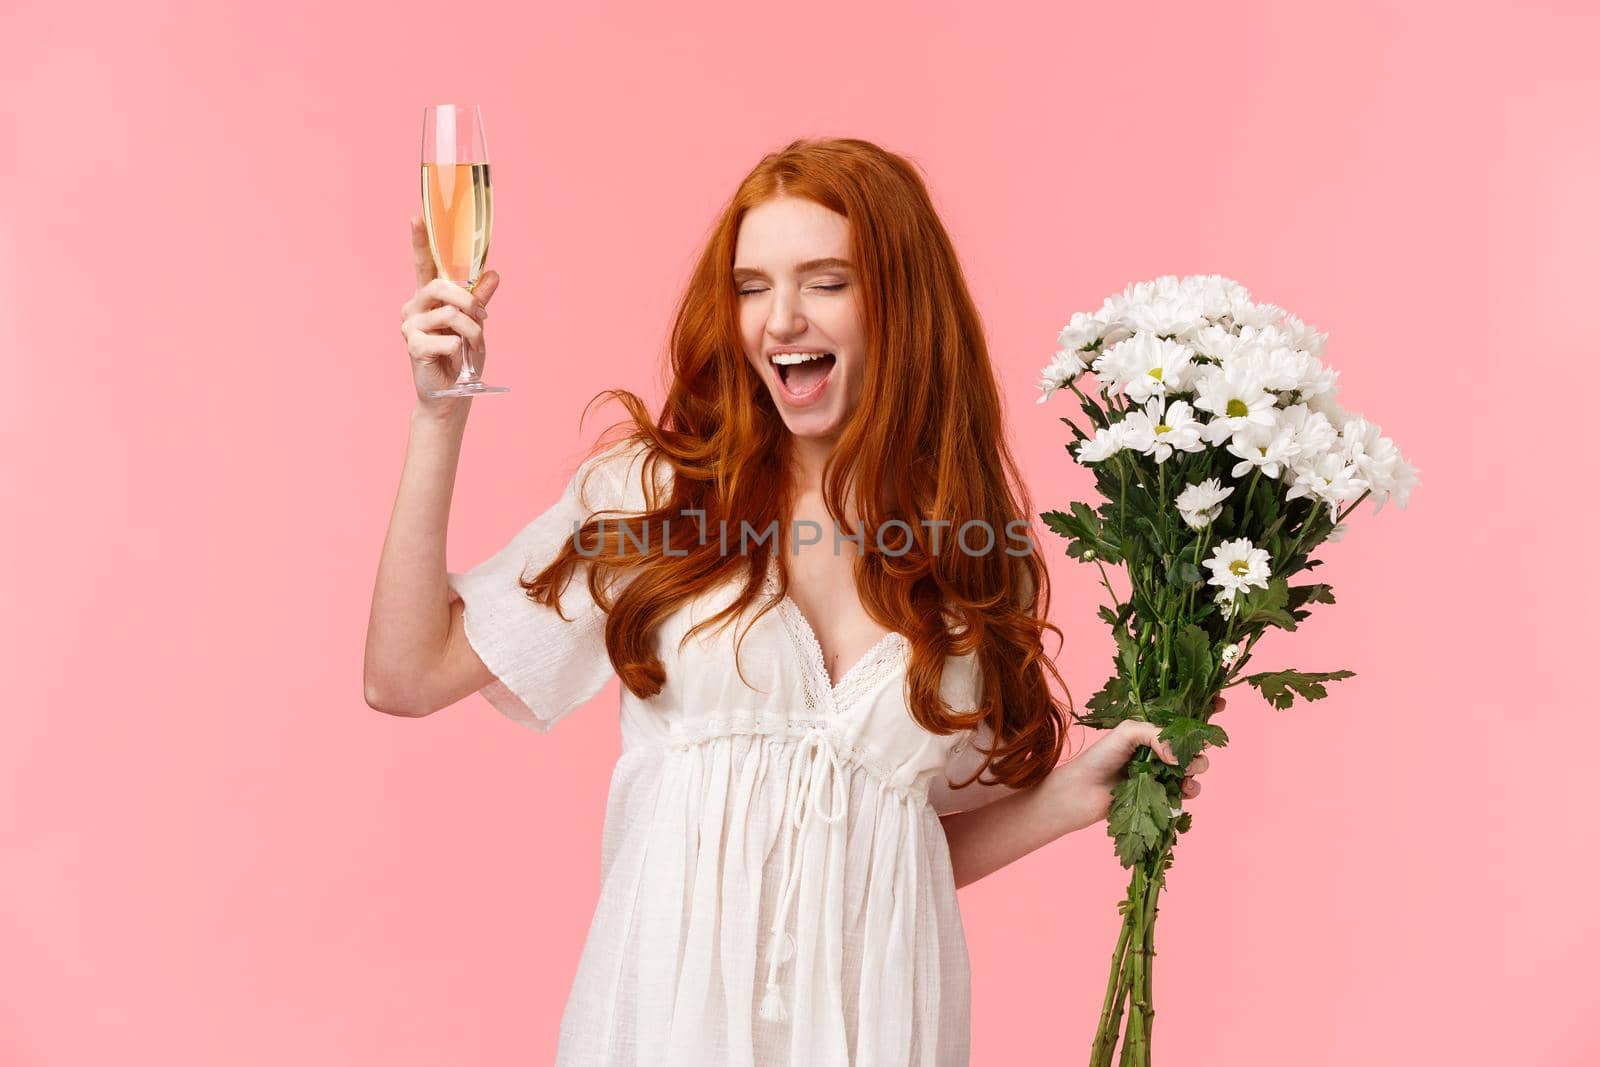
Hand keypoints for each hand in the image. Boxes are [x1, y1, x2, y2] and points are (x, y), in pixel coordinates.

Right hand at [399, 215, 501, 418]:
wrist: (452, 394)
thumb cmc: (460, 358)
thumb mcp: (475, 325)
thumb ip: (479, 299)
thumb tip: (494, 273)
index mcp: (428, 298)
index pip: (423, 264)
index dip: (419, 240)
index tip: (416, 216)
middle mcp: (414, 306)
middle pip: (441, 285)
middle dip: (468, 300)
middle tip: (482, 318)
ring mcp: (410, 325)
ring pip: (449, 312)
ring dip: (471, 330)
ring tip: (472, 346)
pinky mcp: (413, 345)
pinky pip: (447, 337)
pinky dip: (460, 348)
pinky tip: (454, 358)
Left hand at [1055, 694, 1224, 827]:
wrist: (1083, 792)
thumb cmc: (1100, 756)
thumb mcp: (1127, 732)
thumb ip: (1156, 735)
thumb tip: (1178, 755)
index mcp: (1153, 728)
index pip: (1183, 715)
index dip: (1204, 709)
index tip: (1220, 704)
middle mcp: (1161, 748)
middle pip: (1195, 742)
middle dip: (1202, 743)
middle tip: (1195, 749)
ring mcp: (1163, 771)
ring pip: (1195, 766)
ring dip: (1198, 767)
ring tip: (1186, 771)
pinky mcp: (1163, 794)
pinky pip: (1187, 791)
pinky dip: (1190, 789)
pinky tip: (1184, 789)